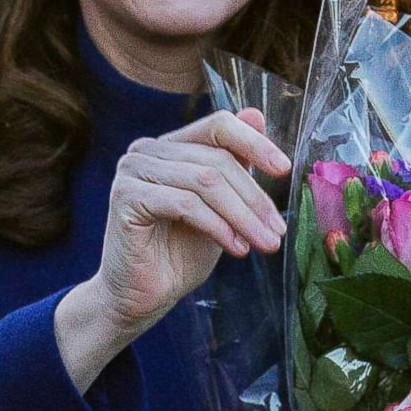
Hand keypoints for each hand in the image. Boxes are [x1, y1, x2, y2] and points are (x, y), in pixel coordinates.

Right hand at [94, 107, 290, 328]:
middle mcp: (147, 150)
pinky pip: (185, 204)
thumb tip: (256, 113)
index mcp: (171, 145)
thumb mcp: (221, 206)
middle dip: (254, 198)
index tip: (284, 170)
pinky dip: (218, 226)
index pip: (219, 125)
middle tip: (278, 231)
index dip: (255, 143)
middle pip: (217, 160)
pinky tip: (236, 249)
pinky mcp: (126, 197)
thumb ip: (235, 165)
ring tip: (265, 244)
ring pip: (205, 182)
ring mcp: (133, 170)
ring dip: (243, 216)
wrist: (141, 297)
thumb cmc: (181, 252)